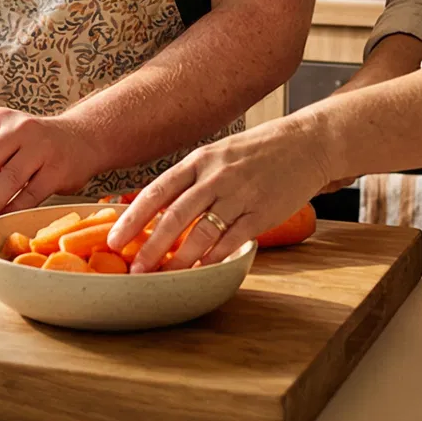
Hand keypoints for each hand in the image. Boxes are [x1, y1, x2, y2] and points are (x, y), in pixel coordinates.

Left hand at [0, 108, 102, 219]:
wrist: (82, 139)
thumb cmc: (36, 145)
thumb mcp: (9, 137)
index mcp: (0, 119)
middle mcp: (20, 128)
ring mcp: (41, 147)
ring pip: (8, 177)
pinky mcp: (57, 169)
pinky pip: (30, 194)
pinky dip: (13, 209)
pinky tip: (3, 218)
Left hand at [106, 117, 332, 271]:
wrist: (306, 143)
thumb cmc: (258, 150)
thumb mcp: (219, 154)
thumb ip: (192, 179)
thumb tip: (160, 209)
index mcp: (199, 160)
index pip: (157, 190)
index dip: (133, 217)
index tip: (114, 238)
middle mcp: (216, 176)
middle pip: (174, 216)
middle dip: (150, 246)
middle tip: (133, 269)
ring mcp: (239, 195)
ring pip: (201, 232)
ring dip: (179, 259)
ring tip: (163, 277)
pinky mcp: (262, 213)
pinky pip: (232, 240)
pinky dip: (214, 258)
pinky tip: (201, 272)